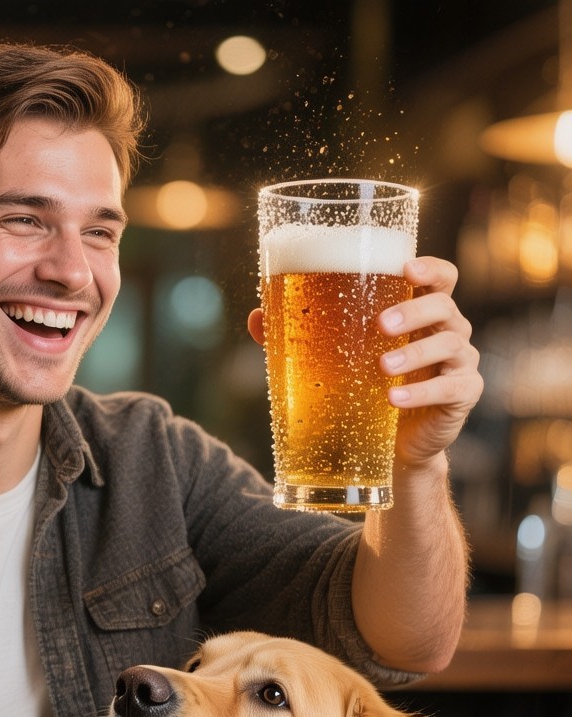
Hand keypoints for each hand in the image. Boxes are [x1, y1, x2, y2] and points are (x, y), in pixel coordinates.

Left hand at [246, 256, 482, 470]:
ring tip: (382, 365)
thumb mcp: (336, 357)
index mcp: (420, 312)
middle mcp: (447, 330)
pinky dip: (422, 392)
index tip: (407, 269)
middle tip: (381, 323)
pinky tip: (393, 398)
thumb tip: (256, 315)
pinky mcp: (462, 396)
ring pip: (450, 344)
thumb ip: (301, 333)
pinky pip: (452, 388)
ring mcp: (459, 363)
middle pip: (445, 306)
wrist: (392, 444)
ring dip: (414, 353)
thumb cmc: (367, 386)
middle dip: (415, 311)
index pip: (440, 278)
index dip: (430, 268)